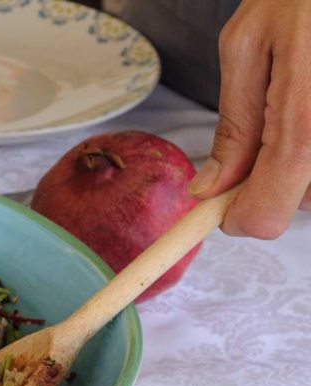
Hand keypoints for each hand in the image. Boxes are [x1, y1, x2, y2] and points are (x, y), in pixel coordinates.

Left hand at [188, 0, 310, 238]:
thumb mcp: (250, 44)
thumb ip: (235, 124)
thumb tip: (209, 188)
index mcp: (304, 127)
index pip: (265, 217)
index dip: (236, 213)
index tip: (223, 193)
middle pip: (300, 202)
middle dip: (276, 175)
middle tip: (273, 114)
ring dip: (304, 155)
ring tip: (305, 89)